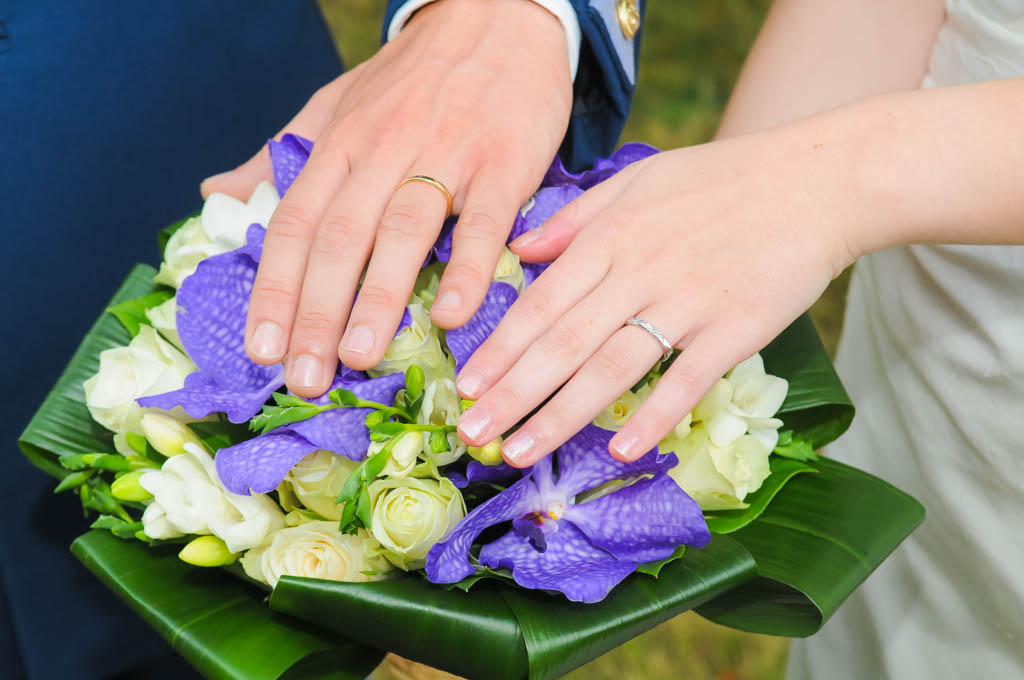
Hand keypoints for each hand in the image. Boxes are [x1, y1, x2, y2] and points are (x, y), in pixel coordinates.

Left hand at [202, 0, 571, 396]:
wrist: (498, 16)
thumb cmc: (415, 76)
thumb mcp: (338, 103)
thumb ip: (283, 153)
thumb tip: (217, 191)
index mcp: (340, 143)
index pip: (295, 223)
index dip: (274, 288)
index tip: (261, 349)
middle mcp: (382, 150)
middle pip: (339, 238)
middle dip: (316, 312)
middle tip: (306, 377)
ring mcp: (444, 155)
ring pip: (401, 231)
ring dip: (378, 298)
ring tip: (359, 356)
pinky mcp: (503, 163)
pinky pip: (481, 222)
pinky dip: (467, 270)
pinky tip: (452, 316)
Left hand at [455, 121, 861, 465]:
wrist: (817, 180)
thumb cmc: (721, 180)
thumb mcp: (639, 180)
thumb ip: (576, 218)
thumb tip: (520, 248)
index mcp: (611, 237)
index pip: (541, 302)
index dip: (500, 348)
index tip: (464, 386)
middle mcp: (640, 272)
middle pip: (564, 342)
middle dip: (512, 393)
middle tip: (473, 434)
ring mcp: (689, 302)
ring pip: (612, 367)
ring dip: (562, 415)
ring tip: (521, 452)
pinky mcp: (736, 329)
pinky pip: (686, 380)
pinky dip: (653, 416)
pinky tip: (619, 450)